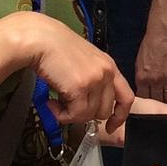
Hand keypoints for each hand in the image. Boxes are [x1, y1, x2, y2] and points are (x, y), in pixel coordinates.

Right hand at [23, 15, 134, 132]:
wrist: (39, 38)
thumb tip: (88, 106)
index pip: (126, 97)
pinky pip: (75, 114)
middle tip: (67, 106)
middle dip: (85, 114)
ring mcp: (95, 80)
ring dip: (70, 114)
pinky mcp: (80, 87)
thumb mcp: (83, 62)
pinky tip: (51, 103)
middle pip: (105, 110)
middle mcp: (107, 73)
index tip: (111, 127)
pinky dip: (61, 115)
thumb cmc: (55, 48)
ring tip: (55, 102)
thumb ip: (92, 81)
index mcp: (109, 66)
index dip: (120, 116)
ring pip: (89, 115)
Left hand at [136, 21, 166, 103]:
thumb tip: (142, 86)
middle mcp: (155, 80)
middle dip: (155, 105)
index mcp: (142, 77)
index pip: (142, 97)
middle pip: (155, 100)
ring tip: (166, 106)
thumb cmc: (151, 44)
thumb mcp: (139, 61)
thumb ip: (140, 76)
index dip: (143, 103)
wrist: (164, 35)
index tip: (144, 106)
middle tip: (156, 109)